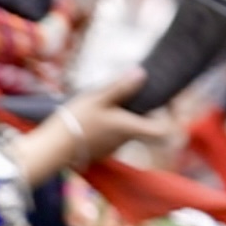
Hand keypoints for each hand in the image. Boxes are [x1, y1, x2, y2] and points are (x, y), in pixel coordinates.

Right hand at [7, 71, 172, 181]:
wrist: (52, 148)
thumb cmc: (76, 122)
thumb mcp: (97, 98)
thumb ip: (120, 87)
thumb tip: (142, 73)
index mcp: (129, 127)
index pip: (164, 130)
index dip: (173, 119)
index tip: (169, 105)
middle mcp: (125, 140)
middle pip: (145, 127)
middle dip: (144, 111)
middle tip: (134, 95)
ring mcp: (111, 147)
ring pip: (127, 131)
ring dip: (124, 118)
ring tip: (107, 104)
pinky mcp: (98, 151)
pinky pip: (112, 137)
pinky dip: (110, 127)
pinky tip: (93, 118)